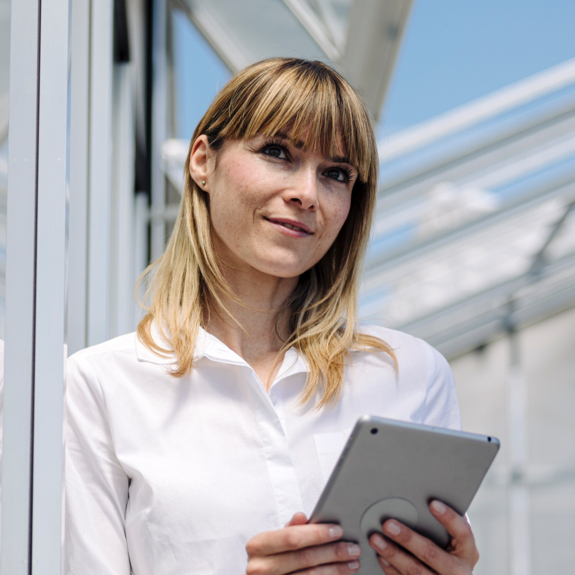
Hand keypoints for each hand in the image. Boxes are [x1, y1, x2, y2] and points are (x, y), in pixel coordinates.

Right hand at [245, 512, 361, 574]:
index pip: (292, 537)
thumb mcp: (275, 540)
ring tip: (352, 562)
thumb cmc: (270, 557)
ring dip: (336, 569)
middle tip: (353, 548)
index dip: (317, 534)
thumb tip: (302, 516)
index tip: (338, 531)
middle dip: (332, 552)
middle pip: (304, 558)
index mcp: (258, 546)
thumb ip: (289, 529)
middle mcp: (260, 568)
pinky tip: (340, 574)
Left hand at [368, 501, 478, 574]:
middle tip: (387, 524)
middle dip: (407, 538)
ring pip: (415, 571)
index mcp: (468, 552)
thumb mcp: (453, 541)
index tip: (432, 503)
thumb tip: (420, 496)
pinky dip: (391, 569)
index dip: (449, 518)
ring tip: (375, 539)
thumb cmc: (448, 550)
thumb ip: (442, 525)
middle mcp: (460, 572)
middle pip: (431, 554)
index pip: (462, 532)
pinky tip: (380, 557)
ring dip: (393, 554)